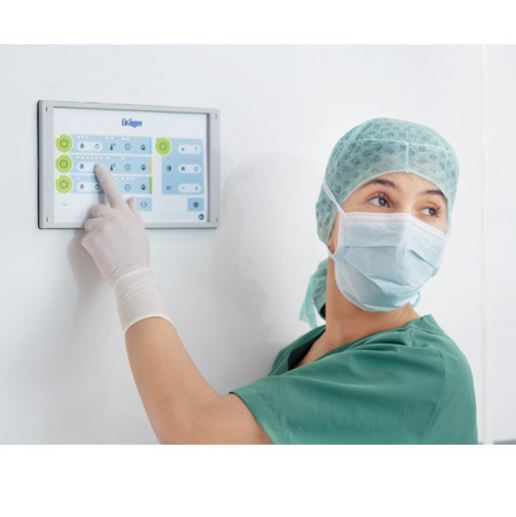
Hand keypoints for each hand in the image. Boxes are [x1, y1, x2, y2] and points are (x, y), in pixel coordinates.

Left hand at [81, 163, 148, 285]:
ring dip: (93, 233)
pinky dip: (90, 246)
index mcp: (126, 214)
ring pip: (89, 224)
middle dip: (97, 218)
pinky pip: (85, 238)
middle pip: (96, 209)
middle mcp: (113, 217)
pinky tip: (102, 252)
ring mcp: (101, 227)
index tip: (99, 168)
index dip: (106, 178)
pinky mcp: (91, 238)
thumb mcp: (140, 231)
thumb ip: (133, 214)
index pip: (114, 192)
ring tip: (106, 246)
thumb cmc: (137, 255)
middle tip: (105, 233)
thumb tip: (131, 201)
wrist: (131, 272)